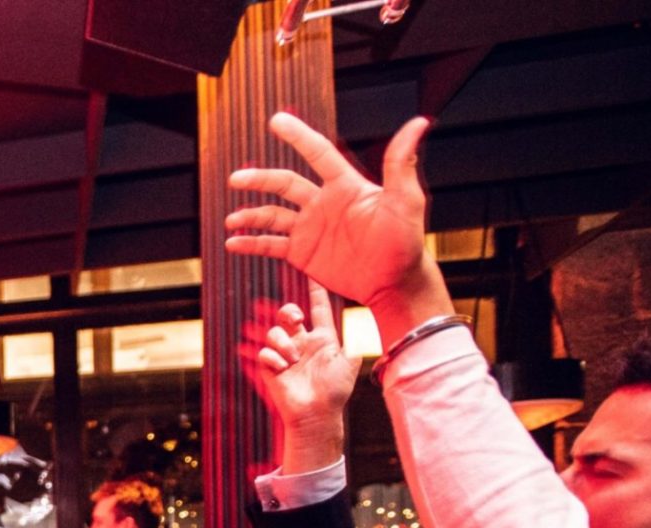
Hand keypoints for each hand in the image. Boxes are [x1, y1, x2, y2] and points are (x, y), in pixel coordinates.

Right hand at [224, 113, 439, 313]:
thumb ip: (401, 163)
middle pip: (284, 184)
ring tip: (232, 221)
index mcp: (344, 186)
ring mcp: (310, 228)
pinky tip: (233, 243)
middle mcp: (323, 203)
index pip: (317, 154)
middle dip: (259, 180)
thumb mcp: (405, 201)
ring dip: (250, 216)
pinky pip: (270, 245)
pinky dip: (250, 243)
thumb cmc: (405, 242)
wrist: (393, 283)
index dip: (297, 137)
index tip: (276, 121)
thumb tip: (419, 122)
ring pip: (272, 215)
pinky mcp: (302, 253)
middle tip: (237, 179)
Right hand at [248, 282, 358, 469]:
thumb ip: (354, 345)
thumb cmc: (334, 392)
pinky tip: (281, 368)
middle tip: (295, 319)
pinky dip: (272, 358)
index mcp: (322, 338)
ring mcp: (285, 355)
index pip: (318, 309)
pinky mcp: (270, 368)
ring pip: (274, 332)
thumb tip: (360, 332)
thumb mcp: (350, 365)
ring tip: (292, 359)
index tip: (312, 273)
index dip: (315, 291)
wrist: (317, 415)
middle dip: (288, 311)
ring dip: (282, 343)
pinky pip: (264, 353)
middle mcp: (302, 342)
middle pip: (288, 314)